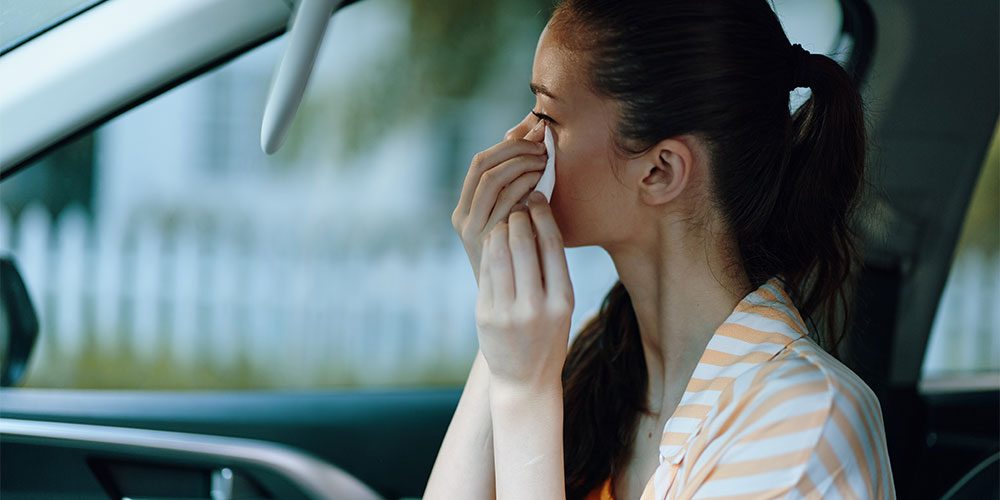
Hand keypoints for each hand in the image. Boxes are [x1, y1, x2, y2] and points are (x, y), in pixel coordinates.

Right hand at [452, 113, 547, 282]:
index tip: (534, 136)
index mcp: (463, 210)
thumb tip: (531, 140)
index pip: (480, 162)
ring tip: (545, 162)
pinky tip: (542, 185)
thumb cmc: (520, 262)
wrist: (512, 310)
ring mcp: (474, 231)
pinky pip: (507, 202)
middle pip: (484, 166)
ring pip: (494, 180)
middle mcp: (463, 219)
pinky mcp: (489, 242)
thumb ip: (516, 193)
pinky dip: (525, 186)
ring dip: (522, 164)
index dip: (508, 144)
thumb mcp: (513, 225)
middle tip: (542, 147)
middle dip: (515, 149)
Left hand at [476, 191, 573, 388]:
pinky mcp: (485, 315)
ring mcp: (507, 312)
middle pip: (522, 244)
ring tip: (504, 220)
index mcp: (562, 301)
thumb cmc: (548, 335)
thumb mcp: (562, 306)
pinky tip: (493, 241)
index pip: (551, 245)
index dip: (542, 214)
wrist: (526, 380)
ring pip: (499, 253)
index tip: (537, 197)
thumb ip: (554, 271)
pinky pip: (485, 271)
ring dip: (500, 229)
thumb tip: (539, 220)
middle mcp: (535, 306)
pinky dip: (489, 249)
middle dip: (518, 217)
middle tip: (517, 204)